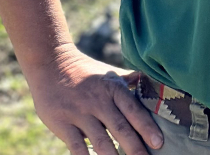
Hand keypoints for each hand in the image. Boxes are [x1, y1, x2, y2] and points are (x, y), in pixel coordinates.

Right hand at [26, 44, 164, 154]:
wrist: (50, 64)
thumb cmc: (85, 71)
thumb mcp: (108, 73)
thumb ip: (129, 80)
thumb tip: (152, 81)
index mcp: (113, 88)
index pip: (133, 110)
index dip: (147, 127)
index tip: (158, 142)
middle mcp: (98, 101)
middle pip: (120, 128)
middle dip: (135, 147)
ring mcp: (80, 113)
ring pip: (100, 140)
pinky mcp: (62, 123)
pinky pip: (76, 147)